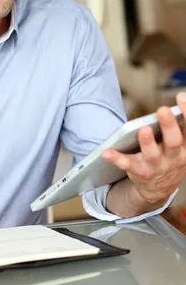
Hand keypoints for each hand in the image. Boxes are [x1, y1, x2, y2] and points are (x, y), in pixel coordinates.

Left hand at [104, 93, 185, 209]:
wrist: (158, 188)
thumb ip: (178, 128)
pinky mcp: (139, 172)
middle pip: (174, 142)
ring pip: (153, 155)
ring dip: (147, 142)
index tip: (180, 96)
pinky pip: (127, 165)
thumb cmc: (168, 156)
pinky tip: (106, 152)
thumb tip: (173, 104)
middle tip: (163, 110)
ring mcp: (156, 166)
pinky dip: (116, 158)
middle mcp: (174, 158)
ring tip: (143, 129)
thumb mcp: (180, 145)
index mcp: (185, 148)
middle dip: (169, 125)